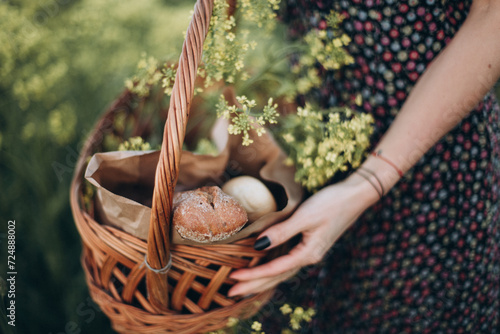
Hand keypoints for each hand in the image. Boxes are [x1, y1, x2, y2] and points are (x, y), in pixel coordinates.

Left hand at [227, 173, 377, 296]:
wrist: (356, 195)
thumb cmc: (332, 203)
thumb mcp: (305, 216)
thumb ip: (282, 232)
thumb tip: (258, 245)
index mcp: (308, 253)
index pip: (274, 269)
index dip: (253, 275)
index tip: (233, 277)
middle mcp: (308, 256)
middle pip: (277, 277)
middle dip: (254, 285)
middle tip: (232, 293)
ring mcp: (310, 251)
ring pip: (281, 271)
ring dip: (262, 280)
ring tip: (243, 286)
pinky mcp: (310, 243)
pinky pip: (287, 261)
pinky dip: (272, 268)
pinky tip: (263, 269)